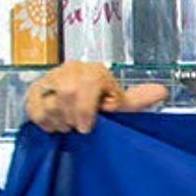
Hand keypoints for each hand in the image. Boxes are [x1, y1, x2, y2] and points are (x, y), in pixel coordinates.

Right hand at [25, 61, 168, 134]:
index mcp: (94, 71)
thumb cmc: (97, 105)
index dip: (85, 110)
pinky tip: (57, 121)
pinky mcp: (33, 92)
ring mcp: (50, 79)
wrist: (72, 105)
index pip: (86, 85)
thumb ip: (137, 100)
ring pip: (50, 105)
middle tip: (80, 126)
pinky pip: (36, 111)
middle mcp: (71, 69)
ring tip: (70, 122)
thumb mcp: (118, 104)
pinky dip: (47, 123)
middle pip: (66, 95)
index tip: (87, 126)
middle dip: (74, 118)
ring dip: (61, 122)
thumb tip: (162, 92)